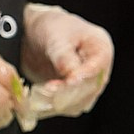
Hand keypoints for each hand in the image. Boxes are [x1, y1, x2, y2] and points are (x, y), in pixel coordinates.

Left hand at [18, 4, 112, 124]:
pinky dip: (55, 106)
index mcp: (100, 48)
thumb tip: (73, 78)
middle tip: (48, 91)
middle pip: (92, 88)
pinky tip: (40, 100)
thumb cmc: (49, 27)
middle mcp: (98, 68)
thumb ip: (64, 57)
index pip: (98, 67)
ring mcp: (87, 82)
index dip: (83, 77)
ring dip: (61, 102)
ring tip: (40, 95)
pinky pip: (68, 106)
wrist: (33, 34)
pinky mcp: (73, 93)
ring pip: (81, 101)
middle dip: (69, 92)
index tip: (68, 82)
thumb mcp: (55, 37)